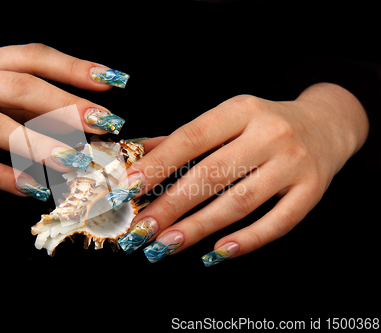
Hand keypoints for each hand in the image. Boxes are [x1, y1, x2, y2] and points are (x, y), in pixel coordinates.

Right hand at [0, 43, 129, 199]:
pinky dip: (2, 177)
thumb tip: (70, 114)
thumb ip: (18, 95)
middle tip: (105, 123)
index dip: (75, 67)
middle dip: (67, 106)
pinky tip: (31, 190)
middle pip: (22, 87)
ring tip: (76, 162)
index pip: (35, 56)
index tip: (112, 80)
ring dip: (41, 145)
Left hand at [114, 83, 368, 264]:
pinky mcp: (312, 191)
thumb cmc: (265, 124)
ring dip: (198, 228)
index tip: (129, 187)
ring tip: (165, 245)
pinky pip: (278, 223)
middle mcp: (269, 134)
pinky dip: (246, 240)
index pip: (191, 138)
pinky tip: (216, 252)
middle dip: (170, 205)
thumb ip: (183, 139)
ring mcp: (293, 164)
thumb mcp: (227, 119)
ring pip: (239, 202)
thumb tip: (138, 156)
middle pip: (211, 175)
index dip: (158, 164)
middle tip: (140, 228)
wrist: (328, 124)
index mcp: (241, 111)